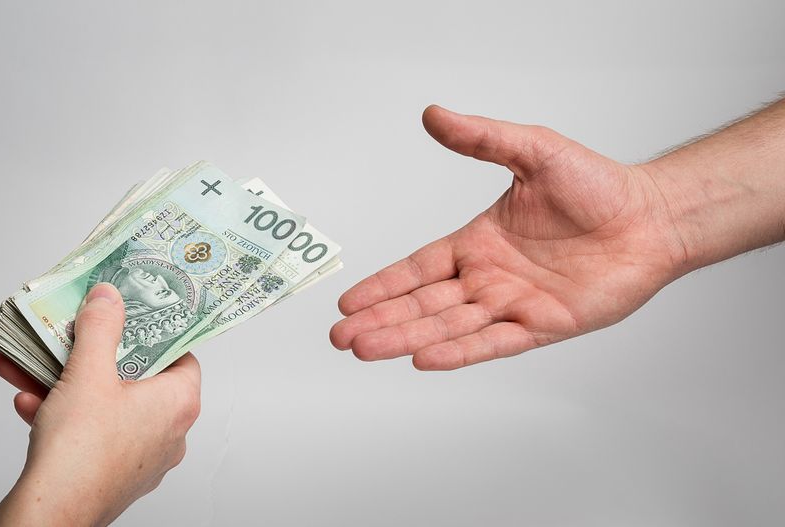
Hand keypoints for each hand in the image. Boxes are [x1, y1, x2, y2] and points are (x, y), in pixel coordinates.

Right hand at [0, 283, 200, 525]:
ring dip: (66, 381)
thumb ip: (101, 326)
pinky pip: (89, 431)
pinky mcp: (111, 473)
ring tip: (34, 362)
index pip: (180, 354)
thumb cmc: (82, 451)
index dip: (154, 330)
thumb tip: (108, 298)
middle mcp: (168, 432)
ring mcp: (140, 456)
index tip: (130, 313)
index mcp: (179, 404)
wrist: (50, 514)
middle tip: (75, 334)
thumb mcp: (89, 371)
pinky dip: (61, 413)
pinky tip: (28, 399)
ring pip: (104, 404)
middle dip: (93, 354)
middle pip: (134, 377)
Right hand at [330, 105, 687, 369]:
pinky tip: (425, 359)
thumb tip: (434, 114)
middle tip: (341, 338)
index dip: (383, 285)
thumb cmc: (597, 185)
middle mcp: (488, 277)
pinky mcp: (542, 325)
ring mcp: (513, 304)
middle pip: (423, 305)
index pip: (418, 268)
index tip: (348, 303)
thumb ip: (481, 138)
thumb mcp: (532, 151)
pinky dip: (460, 352)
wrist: (652, 216)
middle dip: (381, 321)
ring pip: (448, 327)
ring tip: (366, 349)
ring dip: (406, 338)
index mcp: (478, 243)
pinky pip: (493, 342)